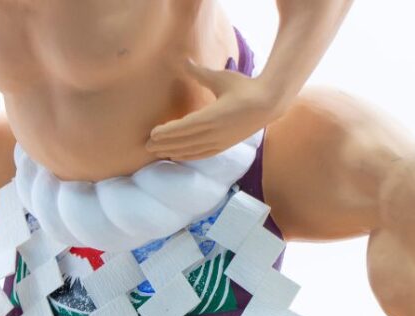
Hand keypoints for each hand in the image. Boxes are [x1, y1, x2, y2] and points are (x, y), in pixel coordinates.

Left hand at [146, 58, 280, 160]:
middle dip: (164, 144)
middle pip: (185, 141)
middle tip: (146, 146)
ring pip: (192, 150)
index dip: (167, 132)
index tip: (152, 133)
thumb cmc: (245, 88)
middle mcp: (215, 132)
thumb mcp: (221, 78)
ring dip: (173, 152)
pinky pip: (202, 154)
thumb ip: (200, 72)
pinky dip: (188, 156)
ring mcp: (220, 141)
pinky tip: (177, 156)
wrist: (269, 103)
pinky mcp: (225, 146)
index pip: (184, 127)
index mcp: (213, 116)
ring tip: (157, 153)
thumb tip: (183, 60)